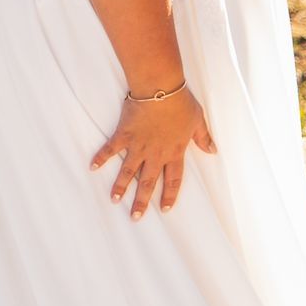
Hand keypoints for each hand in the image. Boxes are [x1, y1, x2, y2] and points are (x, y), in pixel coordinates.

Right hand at [90, 85, 215, 220]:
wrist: (160, 88)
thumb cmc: (180, 102)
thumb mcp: (197, 120)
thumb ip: (203, 137)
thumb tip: (212, 150)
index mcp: (174, 152)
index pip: (173, 180)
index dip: (169, 195)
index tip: (164, 209)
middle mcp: (155, 154)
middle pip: (148, 183)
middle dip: (141, 201)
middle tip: (135, 217)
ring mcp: (138, 146)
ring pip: (128, 172)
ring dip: (120, 187)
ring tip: (114, 200)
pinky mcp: (124, 135)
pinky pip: (110, 149)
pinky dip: (101, 158)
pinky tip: (93, 167)